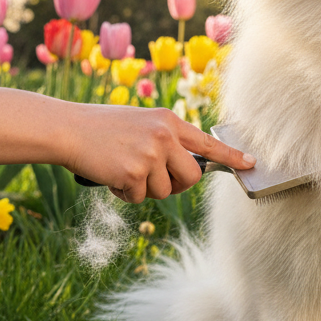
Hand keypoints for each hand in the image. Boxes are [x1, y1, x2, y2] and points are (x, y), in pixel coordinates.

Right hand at [64, 106, 254, 203]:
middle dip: (177, 185)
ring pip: (164, 191)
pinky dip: (125, 194)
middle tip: (155, 179)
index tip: (251, 164)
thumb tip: (187, 169)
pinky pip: (140, 198)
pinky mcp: (133, 174)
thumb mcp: (141, 123)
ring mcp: (150, 155)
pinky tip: (111, 176)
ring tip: (123, 169)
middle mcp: (164, 136)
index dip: (232, 156)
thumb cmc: (102, 128)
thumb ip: (166, 140)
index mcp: (169, 121)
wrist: (68, 129)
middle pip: (191, 177)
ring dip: (145, 189)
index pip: (207, 143)